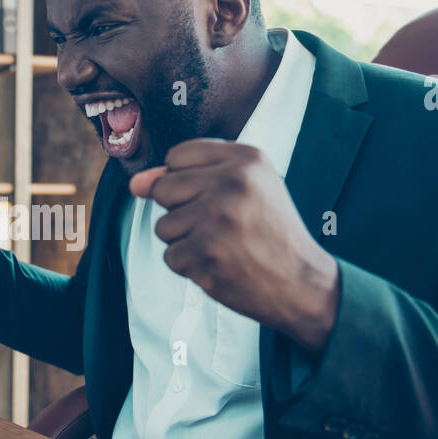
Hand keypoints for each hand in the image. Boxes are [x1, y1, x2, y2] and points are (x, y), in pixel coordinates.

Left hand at [129, 138, 338, 354]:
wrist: (302, 283)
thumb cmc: (269, 232)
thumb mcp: (245, 188)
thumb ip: (187, 177)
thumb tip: (136, 183)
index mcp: (247, 158)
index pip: (177, 155)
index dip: (186, 180)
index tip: (215, 197)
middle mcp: (232, 182)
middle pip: (163, 189)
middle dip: (181, 211)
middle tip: (221, 225)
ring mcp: (218, 219)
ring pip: (163, 226)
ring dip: (185, 241)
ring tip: (223, 246)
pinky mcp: (206, 254)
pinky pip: (171, 257)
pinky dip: (190, 266)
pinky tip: (221, 265)